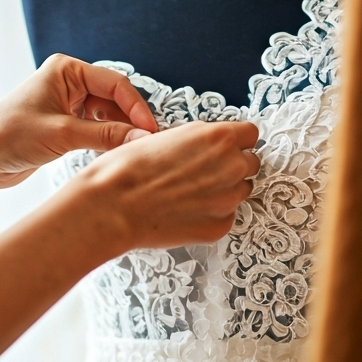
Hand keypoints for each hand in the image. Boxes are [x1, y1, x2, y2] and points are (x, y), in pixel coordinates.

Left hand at [0, 54, 158, 188]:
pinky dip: (108, 142)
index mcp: (67, 70)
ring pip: (108, 116)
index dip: (137, 107)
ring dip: (121, 133)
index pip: (115, 84)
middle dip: (131, 120)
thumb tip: (143, 138)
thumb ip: (106, 136)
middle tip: (149, 144)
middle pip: (115, 99)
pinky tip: (117, 155)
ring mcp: (68, 105)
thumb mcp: (63, 135)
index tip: (151, 130)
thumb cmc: (10, 136)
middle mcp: (69, 83)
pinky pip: (97, 131)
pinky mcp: (65, 126)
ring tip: (136, 151)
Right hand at [0, 118, 259, 361]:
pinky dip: (211, 214)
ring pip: (240, 191)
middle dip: (232, 165)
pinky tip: (184, 211)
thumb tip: (207, 144)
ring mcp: (227, 200)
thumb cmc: (127, 168)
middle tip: (203, 172)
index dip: (235, 140)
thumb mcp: (165, 137)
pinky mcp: (219, 227)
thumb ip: (196, 140)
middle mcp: (231, 167)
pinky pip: (226, 216)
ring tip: (190, 193)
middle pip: (250, 163)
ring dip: (223, 190)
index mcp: (219, 138)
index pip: (251, 134)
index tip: (224, 146)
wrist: (111, 206)